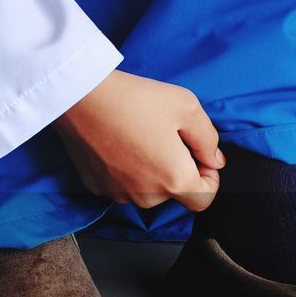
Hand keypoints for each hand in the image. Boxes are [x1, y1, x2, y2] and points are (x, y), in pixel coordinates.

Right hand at [54, 69, 222, 211]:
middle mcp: (147, 196)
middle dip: (177, 169)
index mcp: (174, 179)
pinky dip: (126, 170)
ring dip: (151, 171)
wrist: (81, 97)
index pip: (204, 199)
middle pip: (174, 193)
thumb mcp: (187, 106)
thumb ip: (209, 139)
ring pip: (147, 190)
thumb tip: (214, 160)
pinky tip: (119, 142)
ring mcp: (119, 194)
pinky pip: (122, 185)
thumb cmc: (136, 99)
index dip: (209, 178)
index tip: (199, 155)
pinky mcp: (97, 187)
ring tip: (141, 137)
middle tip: (167, 136)